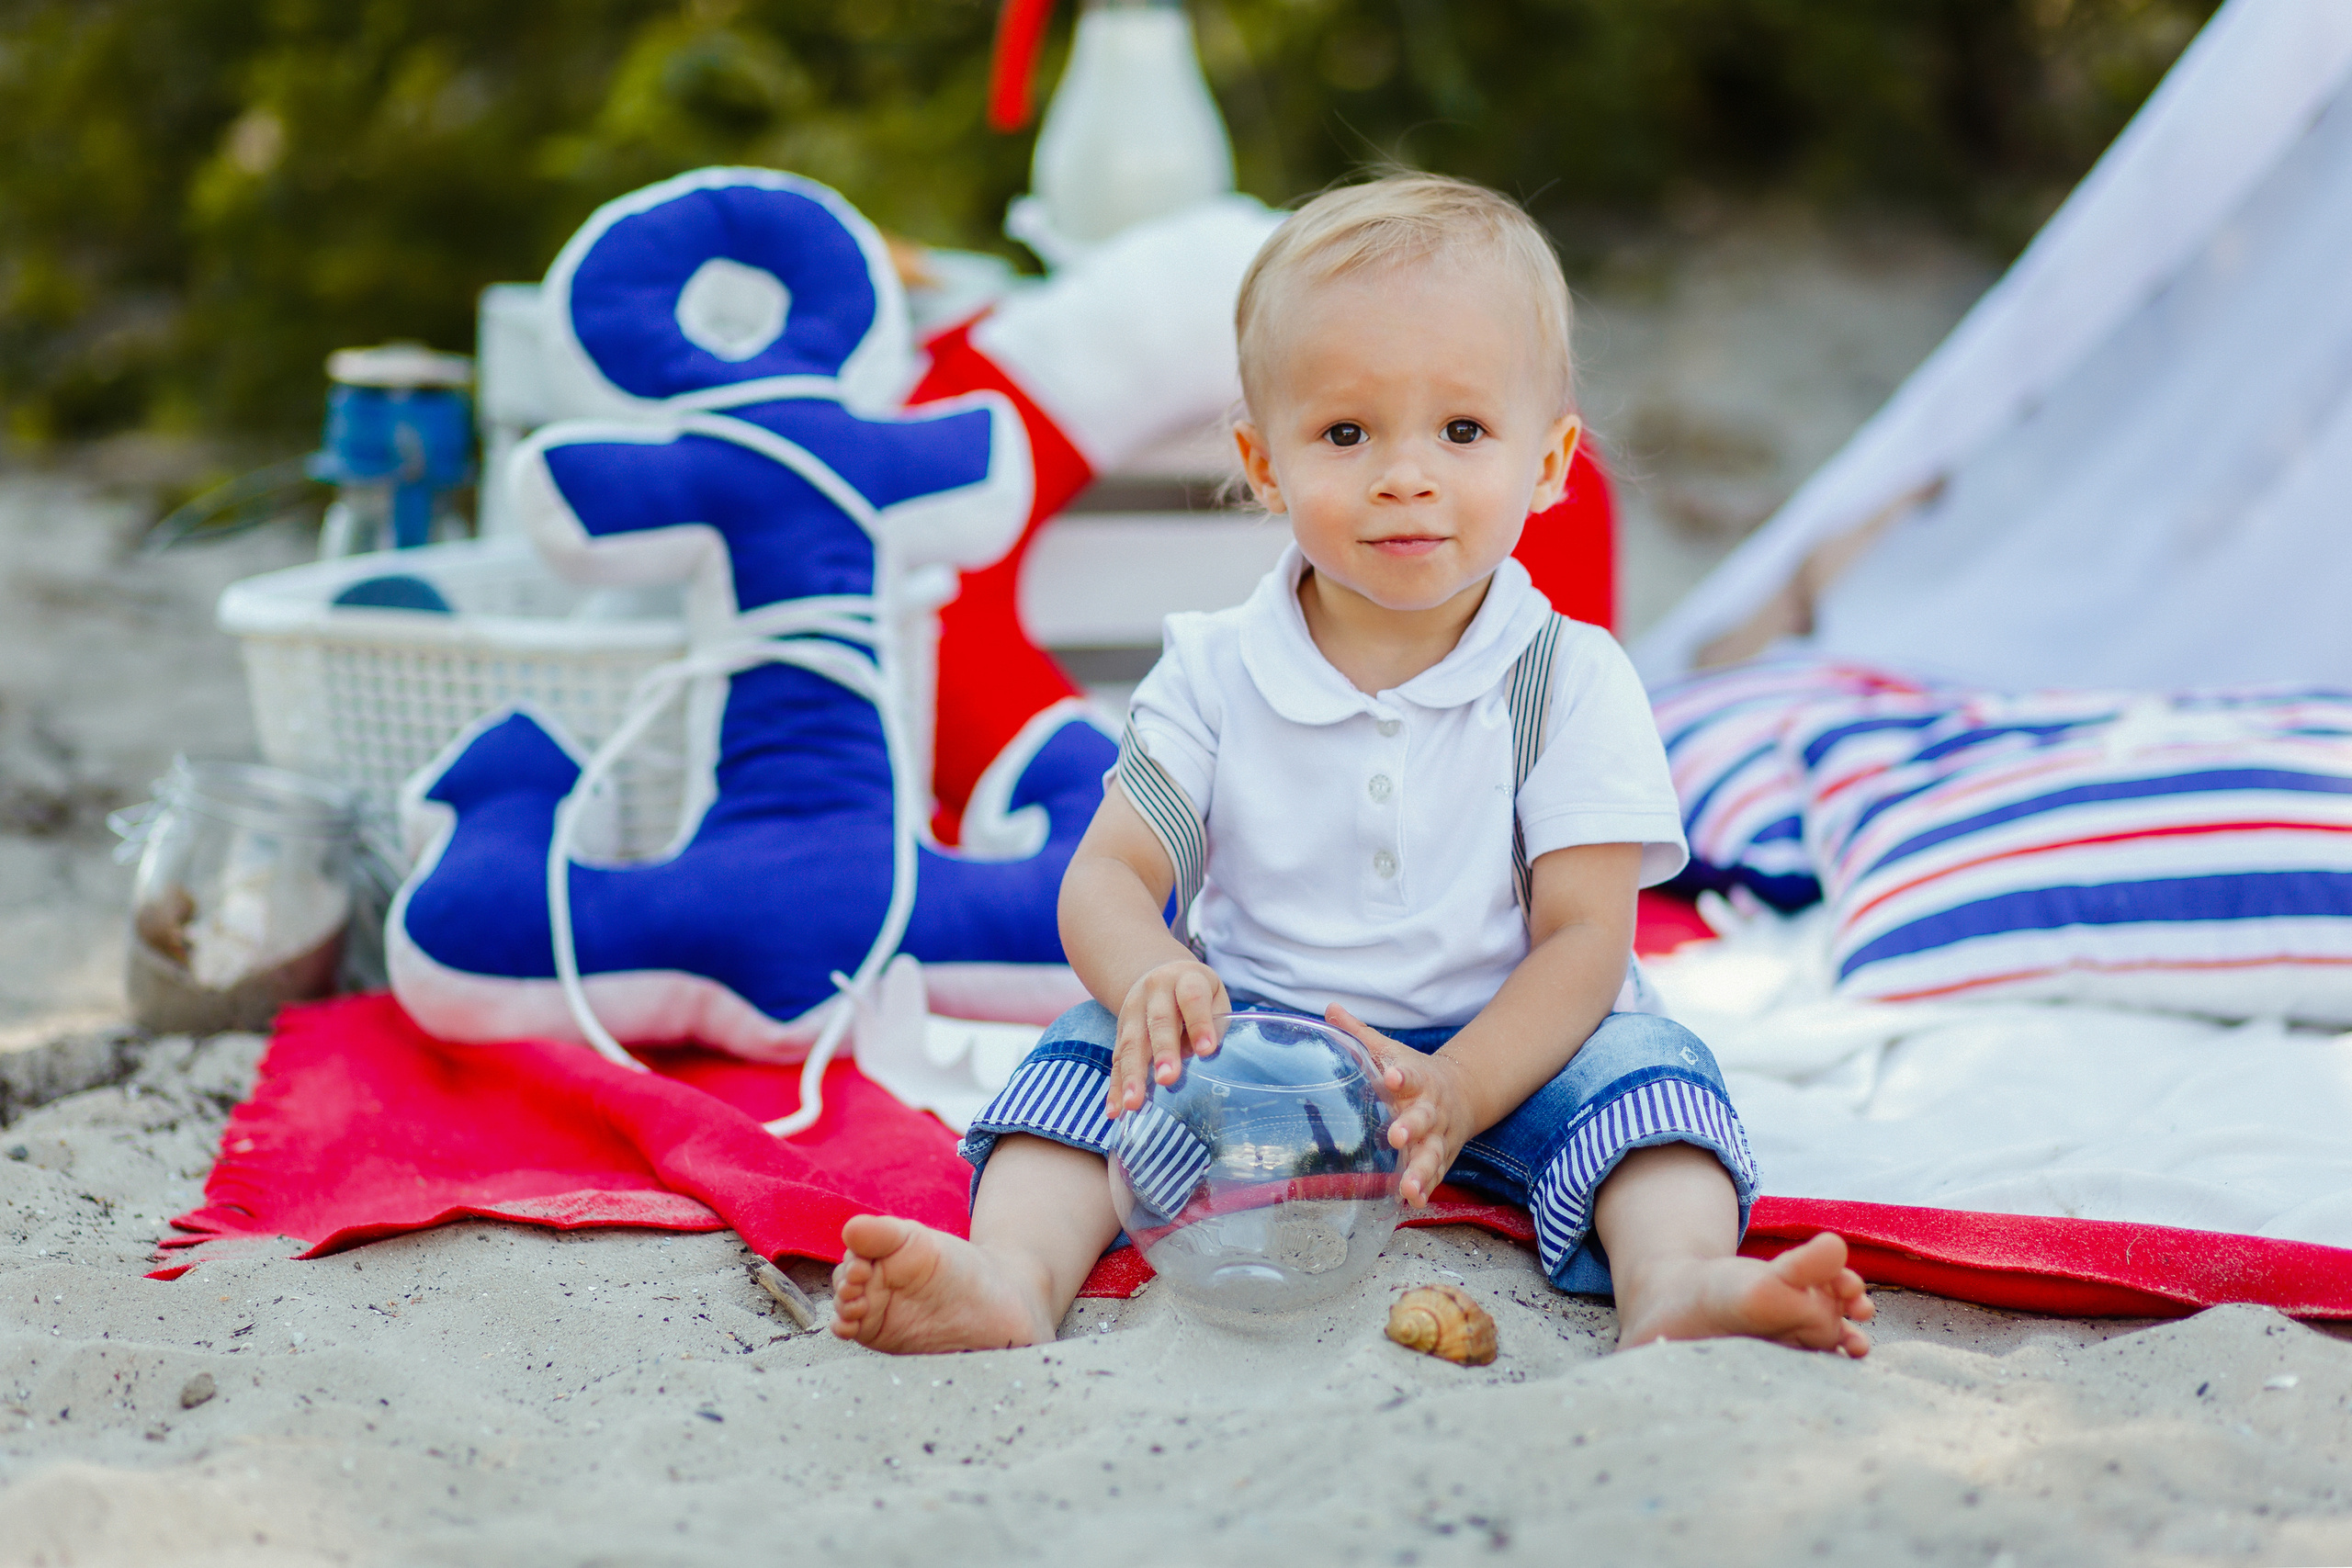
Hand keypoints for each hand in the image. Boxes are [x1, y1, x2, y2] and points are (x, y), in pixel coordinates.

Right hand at [1107, 960, 1229, 1117]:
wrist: (1160, 975)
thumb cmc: (1197, 994)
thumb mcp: (1215, 996)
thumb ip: (1215, 1023)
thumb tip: (1204, 1058)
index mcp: (1185, 979)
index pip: (1192, 999)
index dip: (1199, 1023)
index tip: (1206, 1051)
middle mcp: (1155, 991)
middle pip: (1158, 1022)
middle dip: (1162, 1051)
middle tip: (1167, 1078)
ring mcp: (1132, 1010)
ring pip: (1131, 1042)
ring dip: (1132, 1074)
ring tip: (1133, 1103)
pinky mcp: (1119, 1031)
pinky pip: (1115, 1059)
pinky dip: (1115, 1086)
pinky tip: (1115, 1109)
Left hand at [1327, 1004, 1477, 1207]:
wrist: (1464, 1092)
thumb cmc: (1415, 1074)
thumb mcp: (1392, 1051)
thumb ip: (1360, 1034)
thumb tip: (1329, 1009)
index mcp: (1419, 1080)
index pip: (1411, 1074)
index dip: (1402, 1075)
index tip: (1391, 1076)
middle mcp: (1431, 1110)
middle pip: (1424, 1118)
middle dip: (1412, 1127)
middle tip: (1396, 1135)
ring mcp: (1439, 1137)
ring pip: (1432, 1154)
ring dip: (1420, 1170)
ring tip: (1407, 1186)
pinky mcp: (1441, 1158)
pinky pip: (1436, 1176)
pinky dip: (1426, 1189)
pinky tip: (1412, 1202)